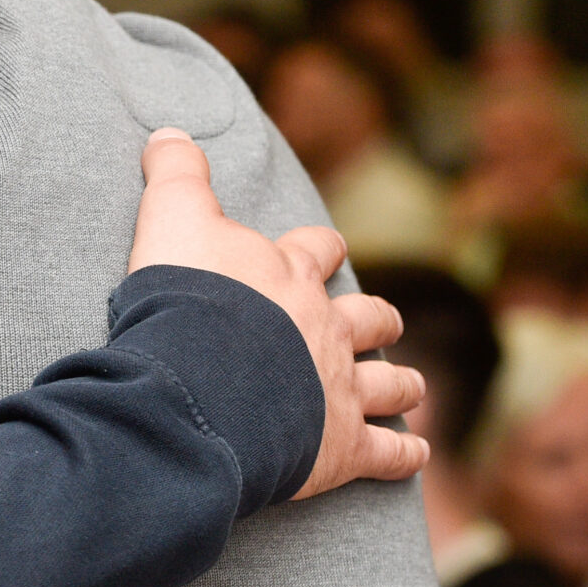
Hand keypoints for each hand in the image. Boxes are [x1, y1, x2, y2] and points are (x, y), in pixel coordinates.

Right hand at [128, 129, 426, 497]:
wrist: (200, 381)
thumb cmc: (186, 301)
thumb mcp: (171, 220)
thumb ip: (175, 175)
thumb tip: (169, 130)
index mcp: (290, 277)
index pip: (317, 251)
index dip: (322, 249)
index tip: (327, 249)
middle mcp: (326, 328)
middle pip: (368, 318)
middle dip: (377, 319)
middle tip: (382, 322)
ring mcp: (339, 389)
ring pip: (389, 384)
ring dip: (402, 385)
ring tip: (412, 386)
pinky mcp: (341, 447)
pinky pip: (386, 454)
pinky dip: (404, 456)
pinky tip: (418, 456)